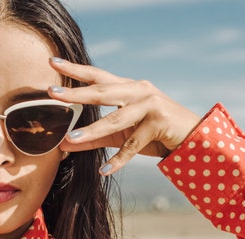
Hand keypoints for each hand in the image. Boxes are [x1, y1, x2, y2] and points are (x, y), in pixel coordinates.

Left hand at [47, 57, 201, 175]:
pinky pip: (134, 145)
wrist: (193, 138)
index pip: (97, 76)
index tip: (52, 60)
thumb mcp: (122, 134)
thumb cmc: (155, 133)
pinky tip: (104, 171)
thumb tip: (63, 145)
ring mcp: (151, 105)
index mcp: (128, 87)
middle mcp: (138, 91)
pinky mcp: (160, 124)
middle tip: (51, 92)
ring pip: (115, 120)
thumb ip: (94, 138)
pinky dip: (118, 160)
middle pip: (102, 91)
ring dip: (91, 130)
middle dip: (76, 93)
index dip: (75, 69)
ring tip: (69, 139)